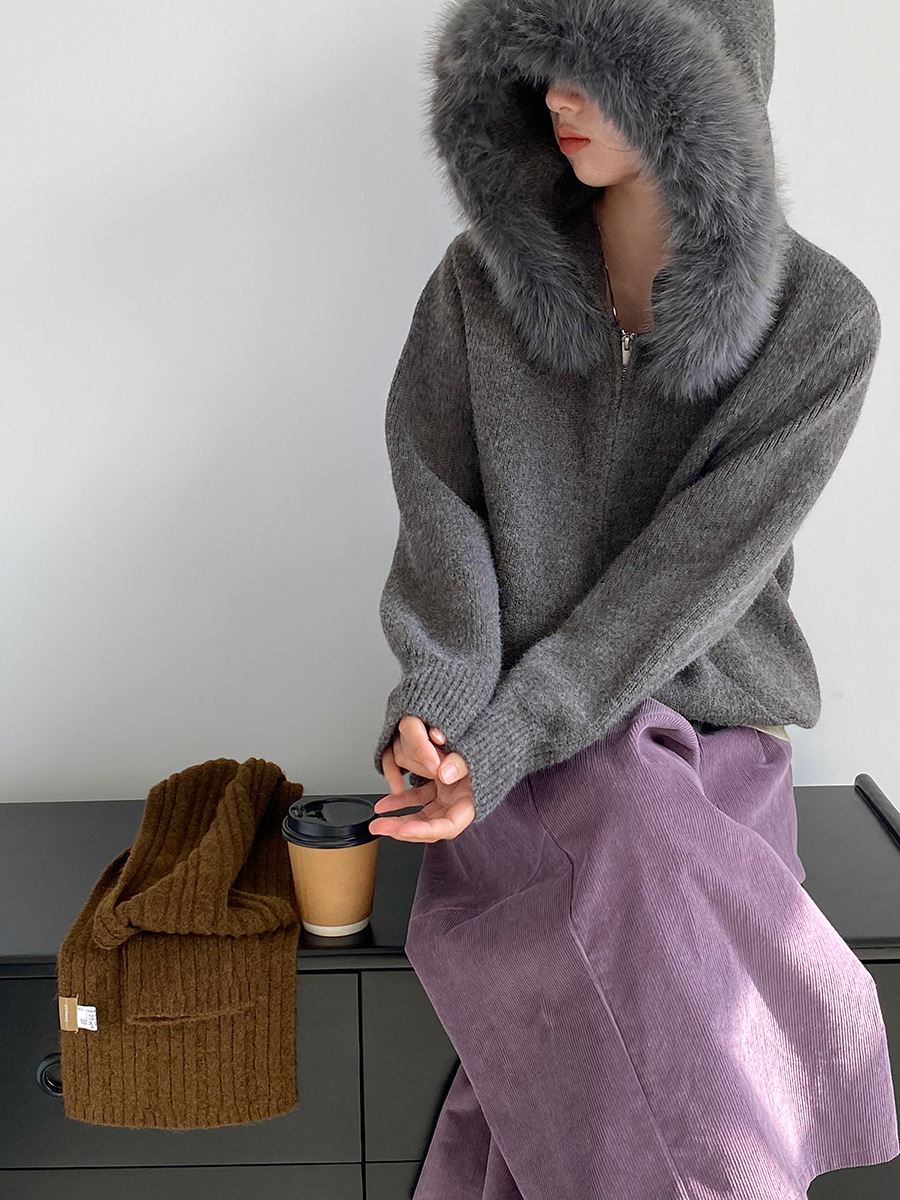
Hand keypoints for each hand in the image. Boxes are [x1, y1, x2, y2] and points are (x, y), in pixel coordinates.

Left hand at [373, 715, 474, 841]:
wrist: (489, 733)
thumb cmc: (486, 745)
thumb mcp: (476, 753)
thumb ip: (461, 763)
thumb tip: (444, 773)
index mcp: (472, 801)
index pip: (448, 826)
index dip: (424, 831)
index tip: (403, 828)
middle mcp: (459, 803)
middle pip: (430, 826)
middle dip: (403, 829)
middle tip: (380, 827)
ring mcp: (449, 797)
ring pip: (421, 816)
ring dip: (399, 818)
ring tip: (378, 819)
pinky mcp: (440, 789)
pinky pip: (418, 799)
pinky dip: (401, 801)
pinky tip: (386, 804)